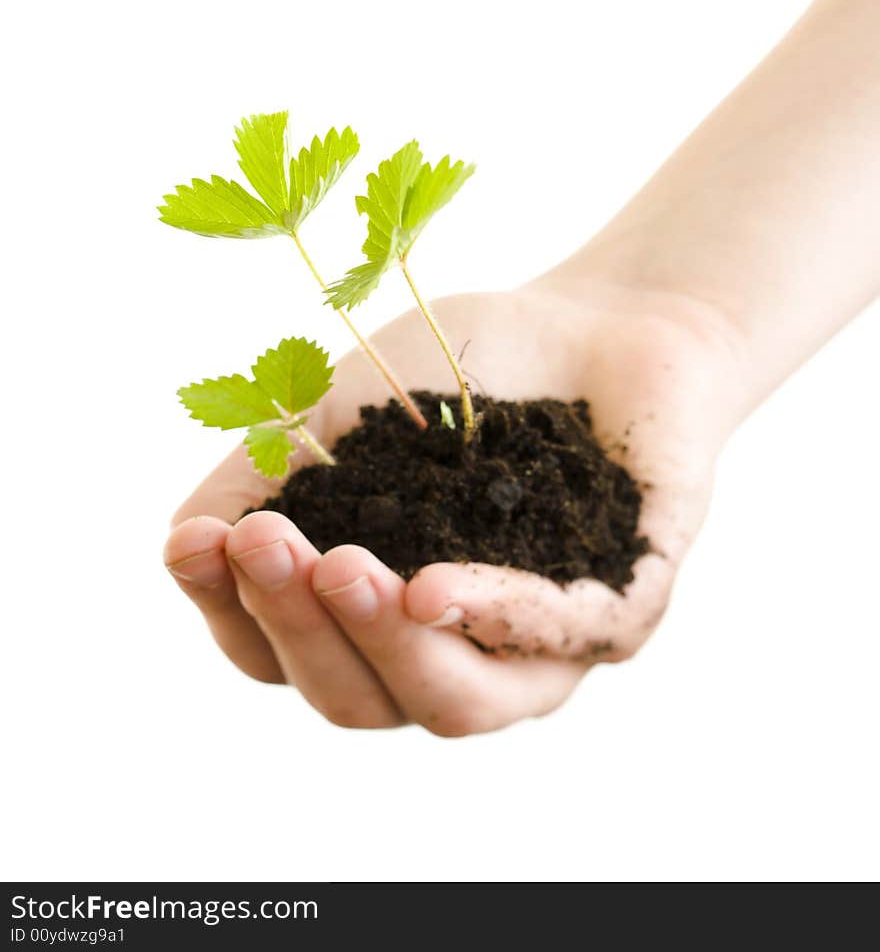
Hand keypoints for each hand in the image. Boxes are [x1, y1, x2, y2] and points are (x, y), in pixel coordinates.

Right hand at [163, 275, 744, 734]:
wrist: (592, 316)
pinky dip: (496, 615)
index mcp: (370, 611)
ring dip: (384, 645)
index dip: (232, 612)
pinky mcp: (622, 610)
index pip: (282, 652)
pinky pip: (561, 639)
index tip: (198, 545)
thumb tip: (184, 544)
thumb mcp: (346, 409)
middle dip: (300, 625)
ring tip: (342, 570)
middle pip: (355, 696)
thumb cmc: (460, 367)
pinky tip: (437, 585)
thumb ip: (273, 473)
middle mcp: (446, 650)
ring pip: (453, 706)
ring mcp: (535, 646)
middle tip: (266, 545)